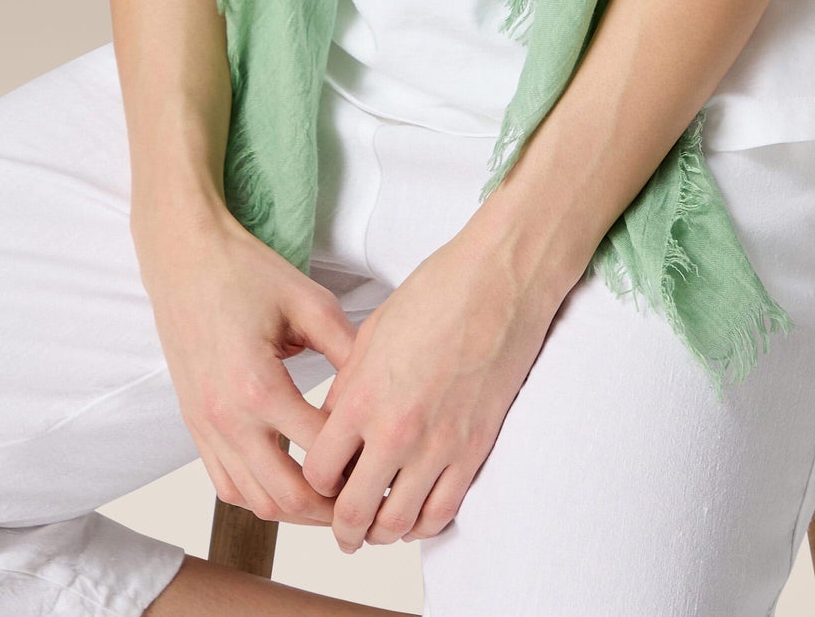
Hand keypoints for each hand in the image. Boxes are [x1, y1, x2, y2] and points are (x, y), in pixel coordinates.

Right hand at [135, 194, 359, 526]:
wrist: (183, 257)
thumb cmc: (244, 272)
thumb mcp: (308, 301)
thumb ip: (348, 348)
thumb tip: (382, 389)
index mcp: (258, 387)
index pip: (320, 450)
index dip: (358, 462)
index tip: (385, 459)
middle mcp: (227, 418)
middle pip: (287, 495)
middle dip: (331, 507)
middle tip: (365, 497)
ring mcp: (205, 426)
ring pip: (254, 501)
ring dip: (295, 509)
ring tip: (331, 496)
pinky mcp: (194, 425)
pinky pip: (226, 485)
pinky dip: (258, 495)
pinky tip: (287, 480)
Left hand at [298, 222, 566, 551]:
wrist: (499, 281)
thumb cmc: (437, 293)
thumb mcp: (374, 333)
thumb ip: (349, 385)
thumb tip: (336, 424)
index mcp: (363, 396)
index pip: (320, 471)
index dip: (315, 484)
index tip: (320, 483)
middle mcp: (396, 430)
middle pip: (354, 511)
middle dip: (342, 529)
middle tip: (341, 530)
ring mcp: (439, 445)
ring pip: (398, 523)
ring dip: (381, 534)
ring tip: (376, 529)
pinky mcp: (475, 449)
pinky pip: (443, 512)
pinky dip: (423, 526)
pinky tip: (415, 517)